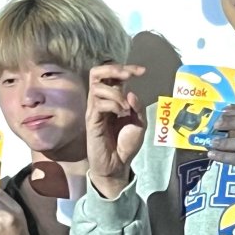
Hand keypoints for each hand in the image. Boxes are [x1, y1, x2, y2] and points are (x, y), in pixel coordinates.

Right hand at [87, 63, 147, 199]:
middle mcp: (101, 101)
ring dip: (116, 93)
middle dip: (113, 69)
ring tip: (126, 108)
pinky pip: (98, 104)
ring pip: (98, 87)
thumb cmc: (126, 144)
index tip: (142, 71)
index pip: (113, 75)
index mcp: (112, 98)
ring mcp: (94, 110)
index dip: (126, 68)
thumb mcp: (139, 123)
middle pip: (96, 73)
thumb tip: (130, 92)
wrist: (117, 165)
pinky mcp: (91, 120)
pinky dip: (113, 104)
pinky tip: (121, 114)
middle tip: (128, 75)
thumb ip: (137, 107)